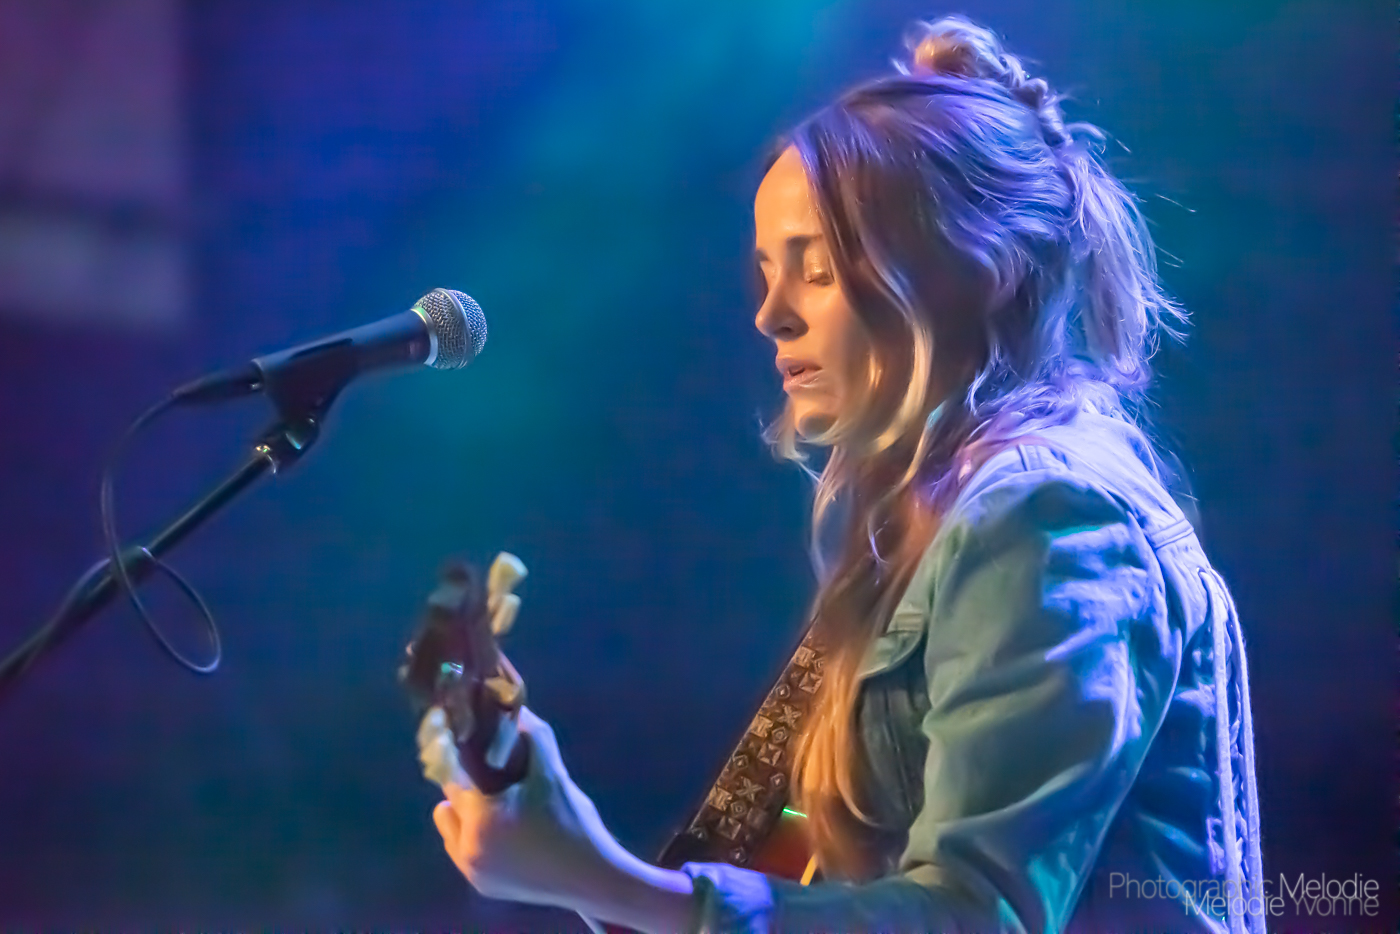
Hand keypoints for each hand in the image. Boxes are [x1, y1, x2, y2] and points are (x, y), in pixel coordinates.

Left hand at [431, 707, 618, 909]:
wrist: (593, 878)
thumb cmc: (573, 823)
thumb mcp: (553, 776)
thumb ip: (534, 737)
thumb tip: (518, 708)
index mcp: (480, 818)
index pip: (452, 776)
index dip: (461, 757)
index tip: (470, 743)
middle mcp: (467, 848)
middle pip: (448, 802)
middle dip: (466, 785)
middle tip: (493, 777)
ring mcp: (473, 872)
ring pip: (451, 829)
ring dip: (466, 814)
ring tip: (499, 806)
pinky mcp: (483, 886)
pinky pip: (463, 851)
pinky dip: (476, 838)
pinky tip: (504, 831)